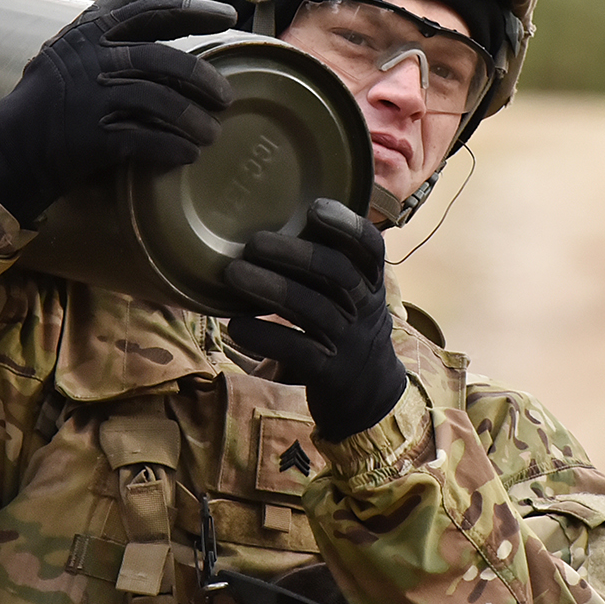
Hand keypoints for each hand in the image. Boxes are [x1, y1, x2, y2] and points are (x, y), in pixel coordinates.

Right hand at [0, 0, 235, 225]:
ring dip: (194, 120)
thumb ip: (105, 15)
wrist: (12, 149)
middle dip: (204, 78)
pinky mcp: (94, 137)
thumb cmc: (45, 96)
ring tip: (211, 134)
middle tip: (227, 96)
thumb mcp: (67, 43)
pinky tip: (188, 155)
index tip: (229, 16)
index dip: (195, 12)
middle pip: (166, 61)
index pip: (153, 13)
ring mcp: (94, 98)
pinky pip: (147, 141)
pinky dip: (173, 149)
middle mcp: (94, 60)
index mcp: (91, 34)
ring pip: (161, 102)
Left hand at [224, 199, 408, 442]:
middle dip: (295, 253)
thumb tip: (275, 215)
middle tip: (254, 241)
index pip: (371, 248)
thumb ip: (329, 261)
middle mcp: (364, 308)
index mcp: (371, 283)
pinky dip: (265, 336)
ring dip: (271, 288)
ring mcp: (348, 341)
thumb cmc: (346, 328)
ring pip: (313, 309)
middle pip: (337, 273)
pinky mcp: (328, 372)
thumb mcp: (352, 294)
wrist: (369, 396)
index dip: (347, 225)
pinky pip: (297, 350)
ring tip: (233, 273)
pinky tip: (236, 325)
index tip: (315, 208)